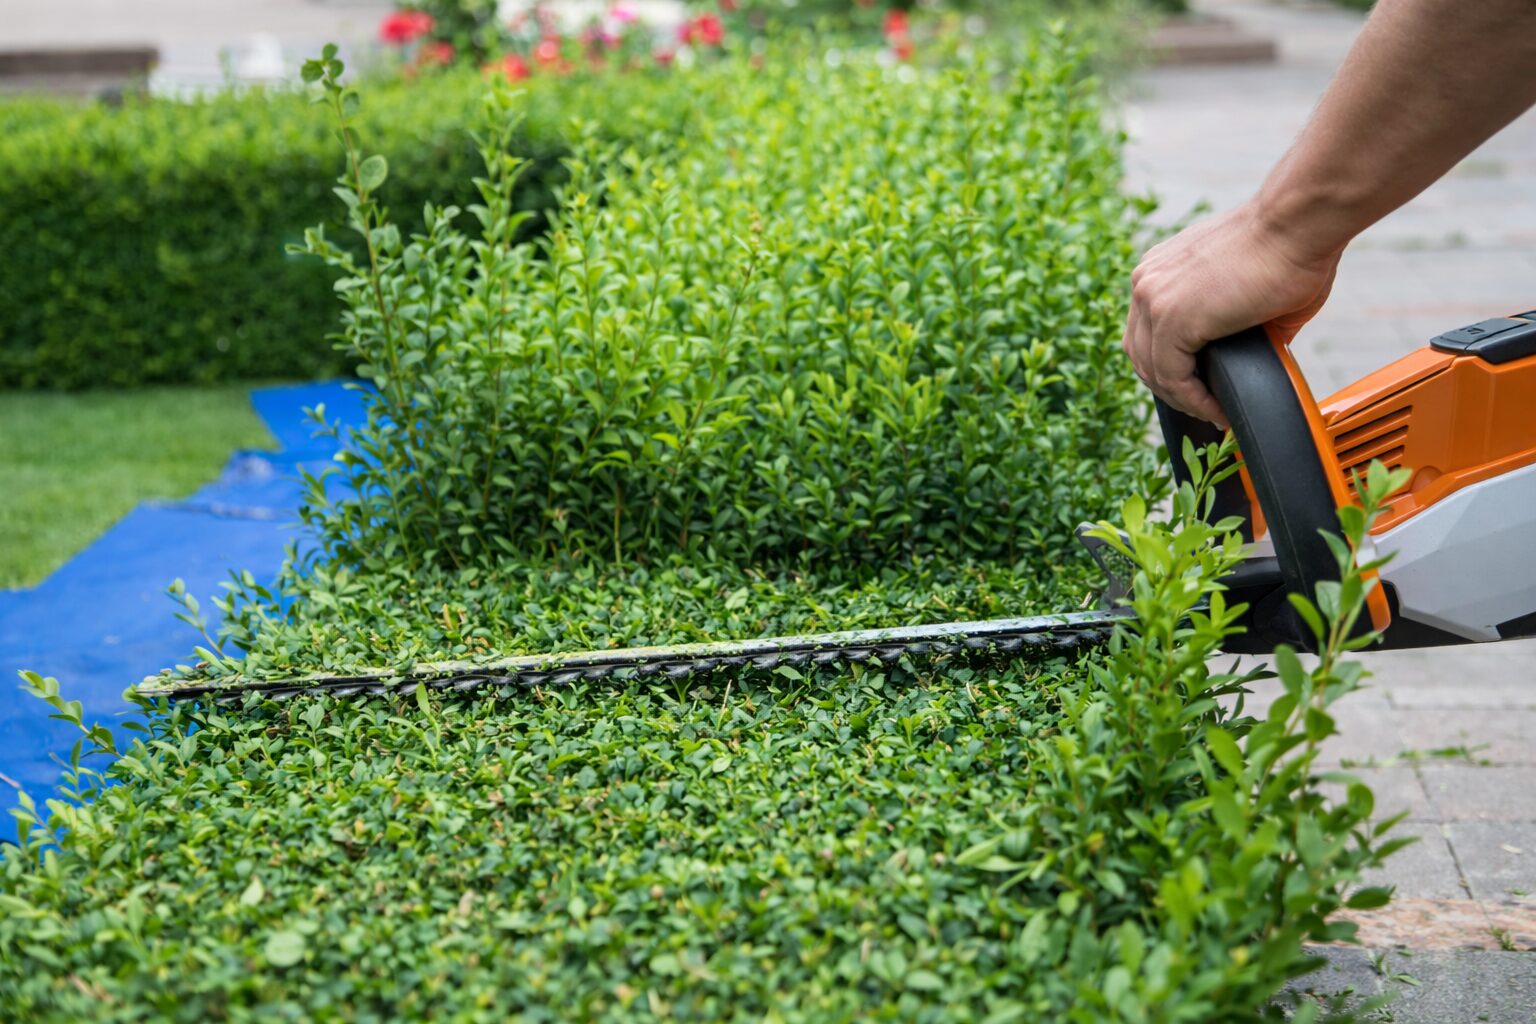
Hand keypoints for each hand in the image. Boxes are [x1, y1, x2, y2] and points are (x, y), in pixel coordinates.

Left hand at [1122, 201, 1340, 428]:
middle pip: (1141, 353)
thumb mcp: (1249, 294)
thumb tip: (1253, 359)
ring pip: (1152, 370)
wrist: (1300, 223)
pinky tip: (1217, 409)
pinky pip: (1171, 377)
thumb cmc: (1291, 250)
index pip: (1146, 333)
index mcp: (1159, 271)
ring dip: (1182, 400)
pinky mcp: (1171, 318)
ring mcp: (1153, 298)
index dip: (1169, 369)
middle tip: (1205, 408)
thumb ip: (1238, 326)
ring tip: (1214, 414)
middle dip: (1171, 388)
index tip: (1200, 391)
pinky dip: (1192, 400)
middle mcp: (1147, 281)